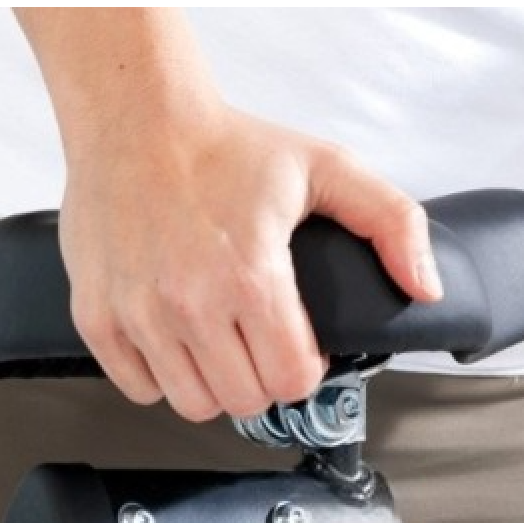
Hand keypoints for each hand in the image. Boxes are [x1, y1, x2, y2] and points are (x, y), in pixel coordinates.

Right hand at [60, 102, 441, 418]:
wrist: (136, 117)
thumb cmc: (226, 146)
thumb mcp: (327, 168)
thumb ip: (392, 224)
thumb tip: (425, 286)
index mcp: (250, 276)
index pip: (290, 382)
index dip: (303, 368)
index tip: (296, 346)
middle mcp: (190, 303)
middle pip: (244, 401)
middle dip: (261, 378)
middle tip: (257, 341)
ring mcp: (138, 314)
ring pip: (192, 405)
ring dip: (212, 383)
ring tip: (216, 340)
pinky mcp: (97, 316)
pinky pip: (138, 389)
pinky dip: (159, 375)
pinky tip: (174, 336)